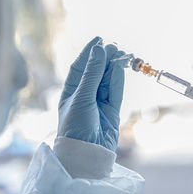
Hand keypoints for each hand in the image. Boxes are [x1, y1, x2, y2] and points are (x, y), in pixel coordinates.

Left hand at [57, 37, 125, 151]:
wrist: (85, 154)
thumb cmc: (75, 126)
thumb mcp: (81, 97)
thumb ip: (92, 74)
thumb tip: (99, 50)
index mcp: (71, 92)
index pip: (80, 67)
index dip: (89, 53)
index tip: (99, 39)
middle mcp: (85, 96)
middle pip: (96, 72)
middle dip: (104, 59)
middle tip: (114, 47)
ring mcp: (99, 103)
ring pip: (108, 80)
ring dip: (113, 67)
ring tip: (120, 54)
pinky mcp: (113, 111)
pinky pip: (116, 91)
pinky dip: (118, 79)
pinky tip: (121, 67)